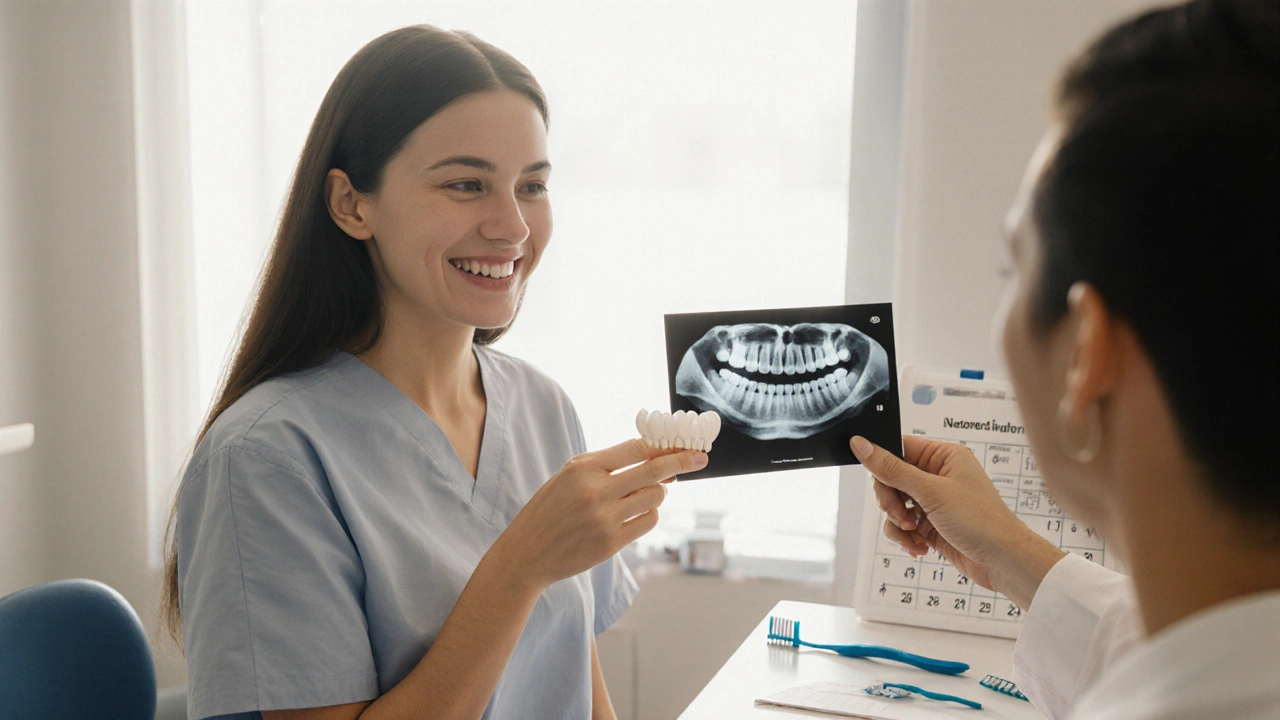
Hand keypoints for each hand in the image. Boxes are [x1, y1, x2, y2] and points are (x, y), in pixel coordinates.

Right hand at [495, 439, 706, 589]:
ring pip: (655, 496)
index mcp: (583, 467)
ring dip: (658, 493)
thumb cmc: (551, 509)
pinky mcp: (611, 542)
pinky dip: (649, 514)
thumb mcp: (570, 476)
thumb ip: (608, 464)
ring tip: (641, 494)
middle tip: (700, 458)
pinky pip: (648, 521)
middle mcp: (595, 490)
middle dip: (683, 461)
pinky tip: (636, 513)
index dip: (665, 445)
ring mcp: (604, 518)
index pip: (637, 448)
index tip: (685, 443)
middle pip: (654, 470)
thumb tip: (656, 457)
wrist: (527, 552)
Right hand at [851, 435, 1064, 606]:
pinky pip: (902, 524)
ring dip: (897, 522)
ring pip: (894, 504)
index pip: (899, 448)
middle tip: (900, 515)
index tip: (871, 473)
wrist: (1002, 561)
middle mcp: (938, 475)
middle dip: (890, 501)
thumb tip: (862, 445)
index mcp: (943, 456)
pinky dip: (905, 536)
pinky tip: (918, 547)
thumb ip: (892, 469)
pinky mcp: (931, 523)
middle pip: (892, 478)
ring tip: (912, 534)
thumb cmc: (980, 520)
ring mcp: (933, 500)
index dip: (882, 461)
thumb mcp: (931, 492)